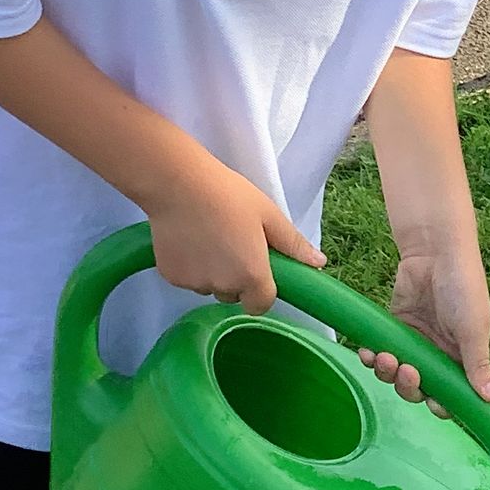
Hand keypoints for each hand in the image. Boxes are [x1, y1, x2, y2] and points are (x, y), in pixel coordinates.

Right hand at [144, 153, 323, 310]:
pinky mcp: (170, 276)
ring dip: (212, 271)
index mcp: (252, 275)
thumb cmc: (228, 195)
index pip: (261, 305)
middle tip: (232, 242)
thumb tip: (319, 263)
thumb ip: (293, 244)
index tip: (258, 269)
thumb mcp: (269, 215)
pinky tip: (188, 238)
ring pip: (209, 286)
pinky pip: (186, 278)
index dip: (261, 290)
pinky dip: (189, 265)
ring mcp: (194, 283)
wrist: (178, 184)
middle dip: (236, 277)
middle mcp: (223, 287)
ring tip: (208, 236)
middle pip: (233, 294)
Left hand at [359, 243, 489, 406]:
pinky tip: (369, 352)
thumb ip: (478, 364)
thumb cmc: (464, 287)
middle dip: (410, 387)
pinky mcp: (395, 328)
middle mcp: (438, 354)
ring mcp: (415, 342)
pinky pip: (380, 353)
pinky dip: (372, 357)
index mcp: (462, 358)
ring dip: (388, 373)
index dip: (442, 404)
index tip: (433, 403)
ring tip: (386, 358)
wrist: (435, 251)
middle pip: (420, 389)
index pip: (451, 394)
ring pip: (396, 374)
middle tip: (407, 372)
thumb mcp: (474, 329)